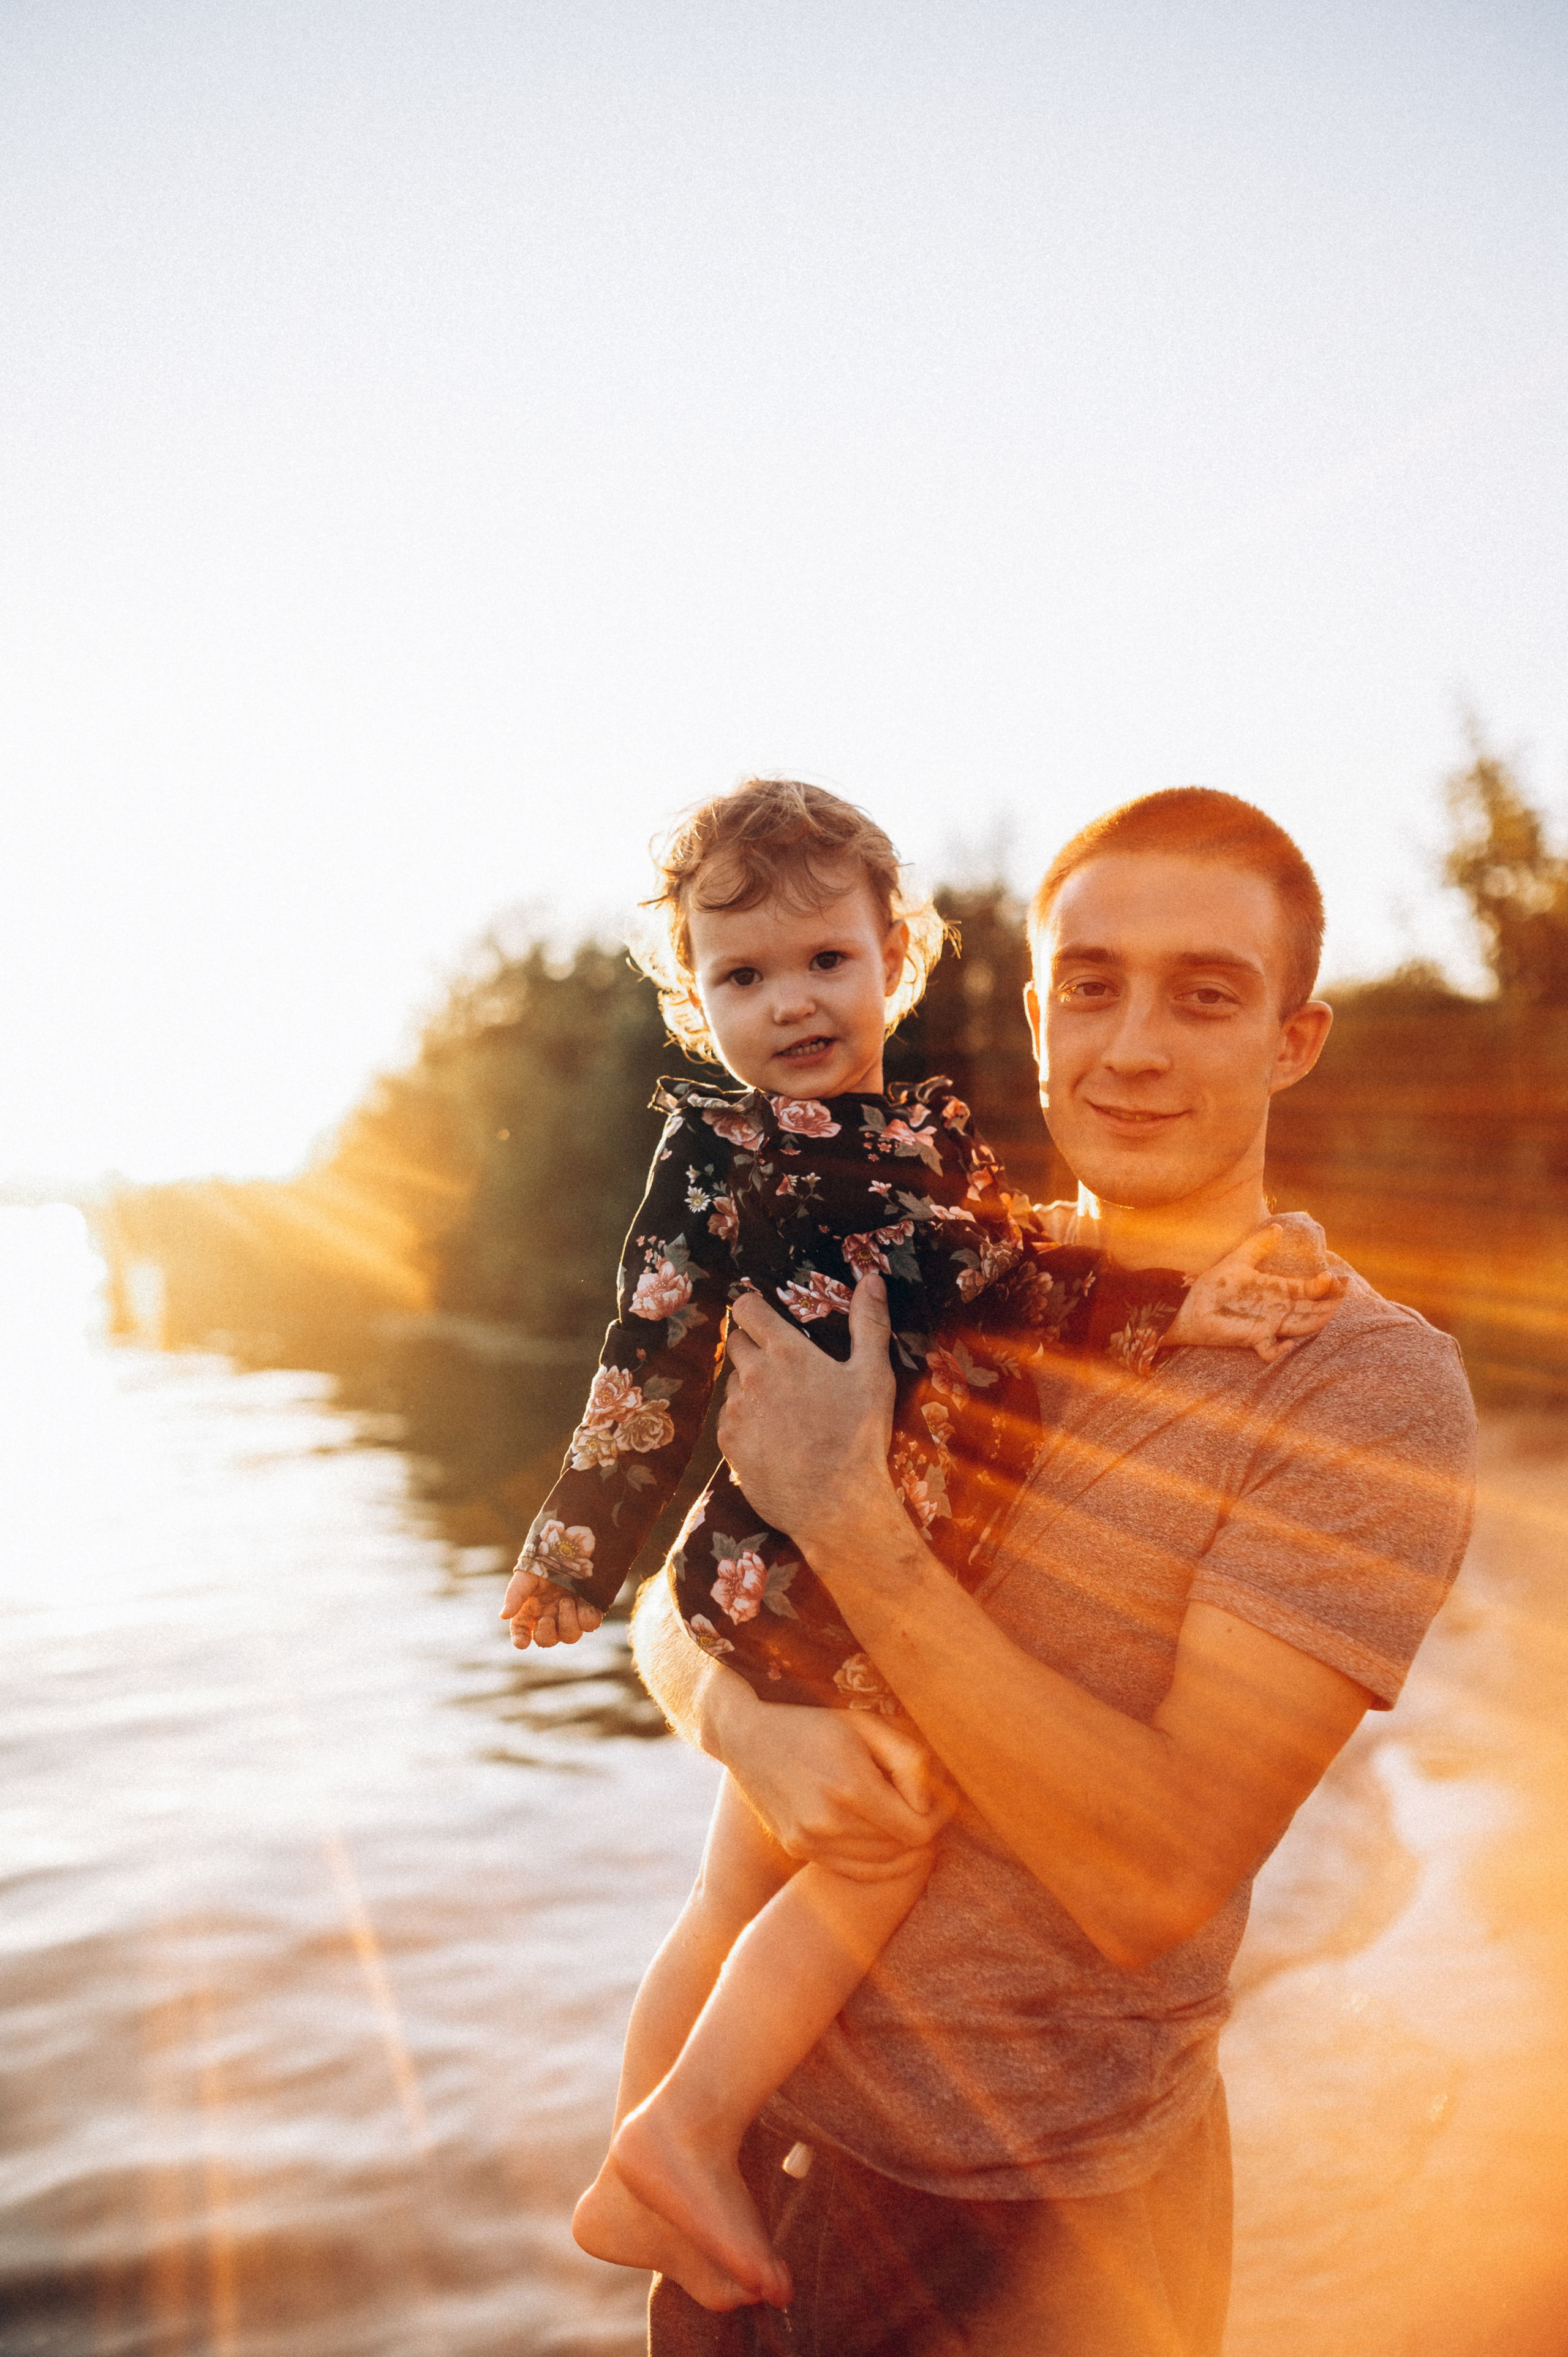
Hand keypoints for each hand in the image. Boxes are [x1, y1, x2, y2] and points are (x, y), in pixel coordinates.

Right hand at [500, 1563, 603, 1648]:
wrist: (572, 1545)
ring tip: (566, 1601)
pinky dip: (586, 1618)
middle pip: (547, 1640)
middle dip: (546, 1634)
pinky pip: (590, 1624)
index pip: (522, 1632)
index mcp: (531, 1609)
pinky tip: (584, 1603)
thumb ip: (516, 1594)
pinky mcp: (590, 1609)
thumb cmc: (546, 1560)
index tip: (522, 1643)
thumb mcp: (527, 1574)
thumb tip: (503, 1616)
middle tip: (546, 1618)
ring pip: (571, 1636)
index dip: (520, 1639)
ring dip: (567, 1622)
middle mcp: (551, 1616)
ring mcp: (571, 1615)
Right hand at [705, 1677, 956, 1880]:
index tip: (941, 1800)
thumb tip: (929, 1803)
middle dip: (921, 1828)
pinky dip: (877, 1861)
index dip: (938, 1818)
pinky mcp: (798, 1848)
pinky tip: (883, 1839)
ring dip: (900, 1846)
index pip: (918, 1831)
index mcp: (851, 1786)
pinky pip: (853, 1870)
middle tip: (924, 1805)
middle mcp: (830, 1821)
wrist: (746, 1736)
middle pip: (901, 1849)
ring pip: (880, 1864)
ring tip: (902, 1817)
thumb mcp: (866, 1725)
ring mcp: (811, 1840)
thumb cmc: (814, 1723)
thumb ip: (908, 1760)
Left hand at [719, 1274, 897, 1552]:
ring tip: (785, 1410)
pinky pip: (729, 1420)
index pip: (747, 1308)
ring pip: (733, 1384)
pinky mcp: (729, 1443)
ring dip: (750, 1387)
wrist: (836, 1505)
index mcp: (785, 1353)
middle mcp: (753, 1376)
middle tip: (784, 1368)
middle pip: (737, 1343)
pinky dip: (746, 1421)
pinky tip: (775, 1437)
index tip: (763, 1315)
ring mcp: (736, 1411)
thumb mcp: (874, 1374)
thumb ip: (869, 1322)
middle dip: (754, 1347)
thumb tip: (871, 1278)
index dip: (753, 1307)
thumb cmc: (859, 1438)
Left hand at [1170, 1225, 1347, 1362]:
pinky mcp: (1253, 1338)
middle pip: (1312, 1309)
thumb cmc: (1214, 1284)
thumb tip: (1279, 1226)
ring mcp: (1268, 1325)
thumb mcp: (1238, 1260)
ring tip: (1329, 1313)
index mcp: (1277, 1290)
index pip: (1309, 1290)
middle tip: (1344, 1294)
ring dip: (1315, 1321)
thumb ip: (1259, 1245)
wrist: (1189, 1306)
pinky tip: (1288, 1342)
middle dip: (1330, 1304)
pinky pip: (1271, 1350)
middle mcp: (1278, 1309)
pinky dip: (1279, 1350)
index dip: (1326, 1286)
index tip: (1338, 1278)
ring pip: (1301, 1327)